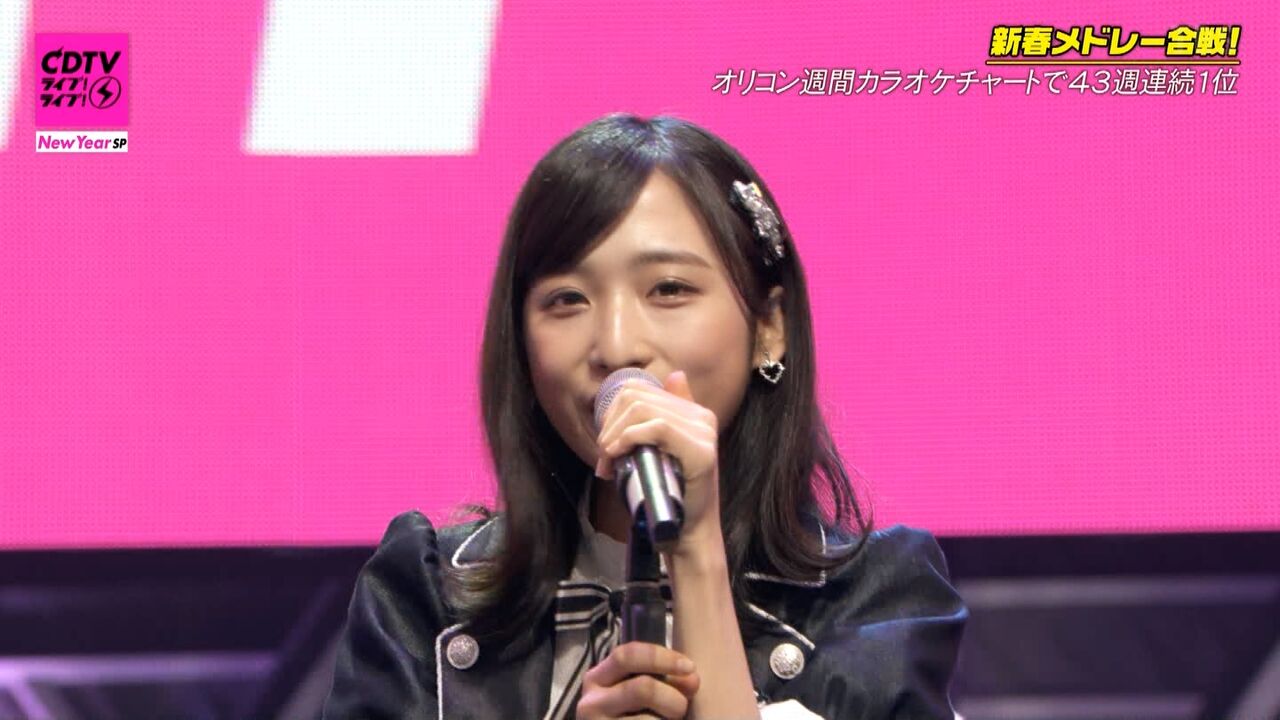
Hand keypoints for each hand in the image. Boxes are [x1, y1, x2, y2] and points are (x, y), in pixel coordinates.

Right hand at [576, 642, 700, 718]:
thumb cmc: (635, 717)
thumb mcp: (644, 694)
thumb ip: (666, 681)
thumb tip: (692, 679)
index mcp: (599, 677)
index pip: (628, 655)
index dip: (662, 657)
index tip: (689, 667)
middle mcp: (591, 701)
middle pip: (642, 688)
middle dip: (671, 696)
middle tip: (682, 708)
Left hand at [593, 371, 720, 538]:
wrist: (688, 531)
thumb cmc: (668, 494)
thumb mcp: (657, 452)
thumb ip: (658, 419)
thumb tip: (673, 377)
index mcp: (693, 412)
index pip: (639, 388)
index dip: (612, 411)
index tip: (605, 442)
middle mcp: (701, 416)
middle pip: (635, 396)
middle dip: (609, 425)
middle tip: (603, 456)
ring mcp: (704, 432)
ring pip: (642, 409)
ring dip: (614, 434)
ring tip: (609, 461)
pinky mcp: (701, 451)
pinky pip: (658, 427)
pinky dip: (629, 437)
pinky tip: (618, 454)